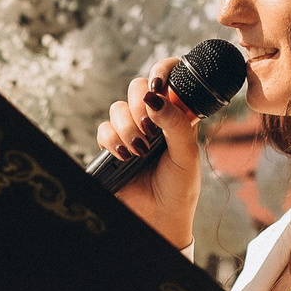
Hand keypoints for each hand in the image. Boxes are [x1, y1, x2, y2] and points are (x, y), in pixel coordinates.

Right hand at [96, 56, 201, 248]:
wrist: (158, 220)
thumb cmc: (179, 189)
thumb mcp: (187, 155)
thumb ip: (177, 124)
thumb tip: (155, 97)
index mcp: (177, 115)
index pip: (169, 78)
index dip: (163, 70)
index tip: (160, 84)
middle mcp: (153, 120)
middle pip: (138, 86)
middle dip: (140, 105)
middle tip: (150, 129)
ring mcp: (131, 132)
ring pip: (118, 107)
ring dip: (127, 127)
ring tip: (138, 151)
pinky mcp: (112, 147)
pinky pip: (103, 129)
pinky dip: (112, 141)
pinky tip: (124, 157)